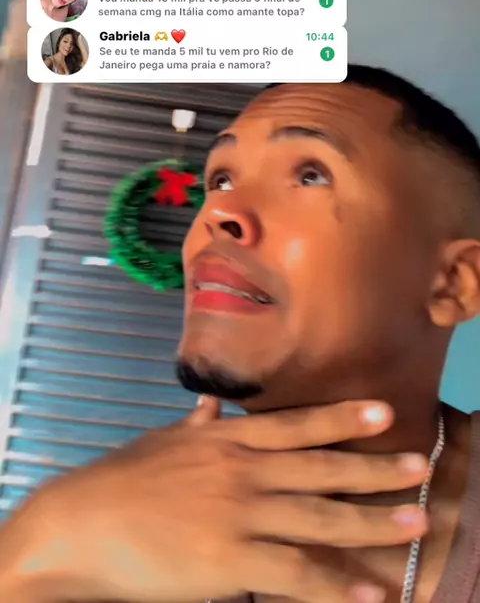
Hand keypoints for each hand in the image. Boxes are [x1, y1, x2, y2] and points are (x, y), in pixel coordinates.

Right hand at [0, 398, 428, 602]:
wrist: (82, 525)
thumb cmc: (123, 481)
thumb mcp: (163, 443)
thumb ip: (195, 426)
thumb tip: (207, 406)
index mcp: (226, 439)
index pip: (296, 425)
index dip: (342, 418)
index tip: (384, 411)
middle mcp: (241, 470)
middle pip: (320, 468)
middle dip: (373, 469)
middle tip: (419, 467)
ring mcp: (238, 514)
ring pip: (318, 517)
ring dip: (370, 522)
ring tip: (413, 521)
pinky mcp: (229, 561)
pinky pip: (294, 573)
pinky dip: (335, 584)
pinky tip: (367, 592)